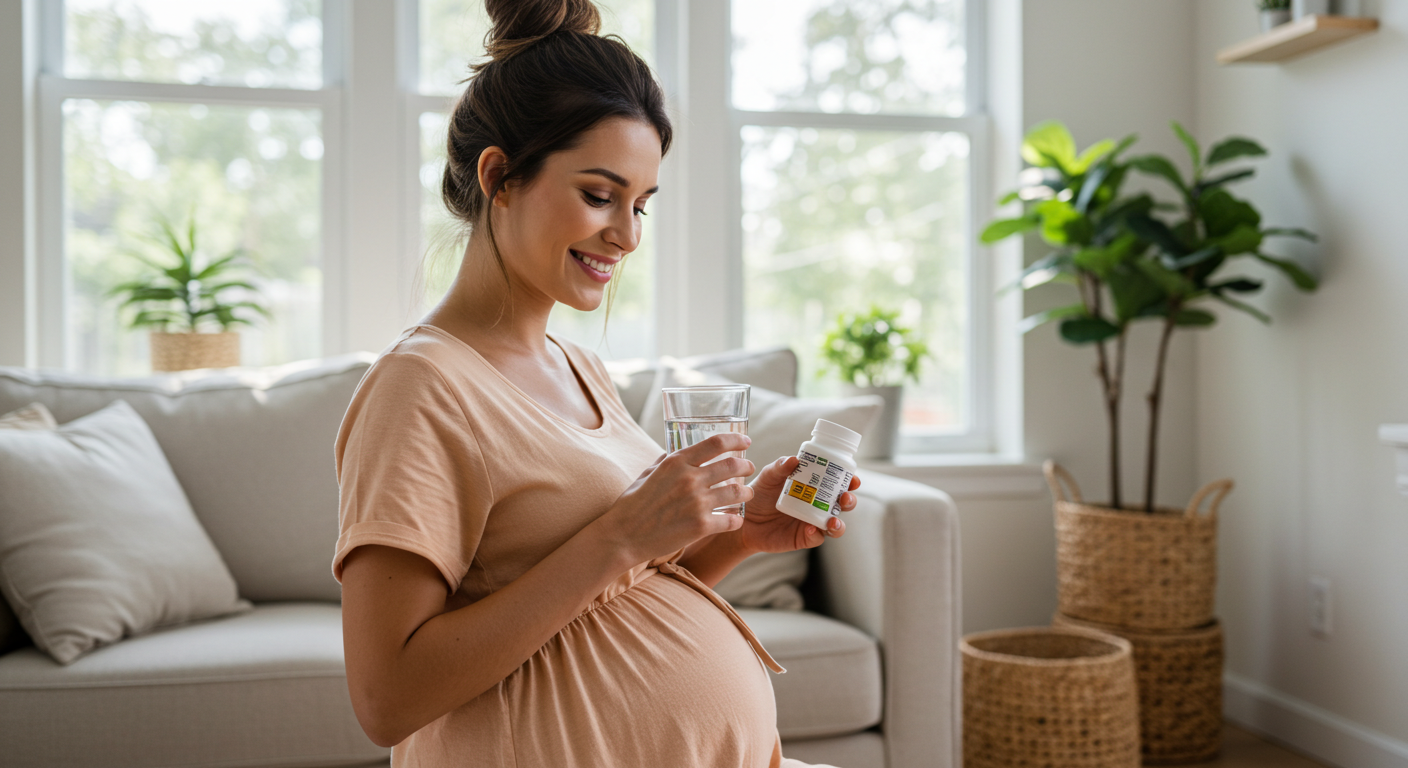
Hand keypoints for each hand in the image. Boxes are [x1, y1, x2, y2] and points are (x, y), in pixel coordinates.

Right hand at [591, 433, 755, 564]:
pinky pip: (731, 520)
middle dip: (746, 466)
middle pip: (732, 465)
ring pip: (737, 492)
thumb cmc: (632, 505)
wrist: (623, 536)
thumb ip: (665, 461)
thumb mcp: (647, 474)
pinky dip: (736, 520)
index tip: (746, 442)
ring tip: (747, 493)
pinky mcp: (700, 526)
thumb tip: (676, 451)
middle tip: (749, 468)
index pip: (715, 443)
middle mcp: (689, 479)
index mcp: (676, 462)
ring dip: (746, 492)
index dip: (736, 440)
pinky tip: (734, 520)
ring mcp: (697, 503)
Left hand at [736, 456, 860, 553]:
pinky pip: (817, 538)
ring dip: (839, 523)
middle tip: (844, 497)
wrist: (743, 518)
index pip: (838, 482)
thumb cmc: (759, 494)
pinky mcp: (804, 538)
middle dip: (849, 501)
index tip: (852, 478)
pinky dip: (817, 534)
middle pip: (843, 504)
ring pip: (836, 525)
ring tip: (833, 521)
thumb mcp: (768, 476)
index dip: (849, 481)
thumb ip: (779, 467)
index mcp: (814, 487)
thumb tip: (794, 459)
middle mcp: (818, 505)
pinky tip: (809, 529)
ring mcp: (812, 522)